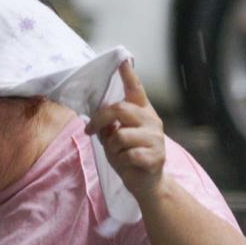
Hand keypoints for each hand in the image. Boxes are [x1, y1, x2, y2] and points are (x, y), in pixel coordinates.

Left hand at [84, 61, 165, 198]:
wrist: (147, 184)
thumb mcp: (115, 138)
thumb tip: (98, 118)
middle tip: (89, 130)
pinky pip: (127, 155)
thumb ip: (110, 125)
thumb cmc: (130, 157)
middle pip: (119, 110)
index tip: (122, 60)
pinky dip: (121, 161)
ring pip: (120, 136)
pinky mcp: (155, 156)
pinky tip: (129, 164)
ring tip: (119, 154)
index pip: (136, 90)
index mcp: (142, 112)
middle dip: (99, 120)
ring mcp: (156, 138)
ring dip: (112, 148)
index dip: (128, 75)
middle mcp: (152, 121)